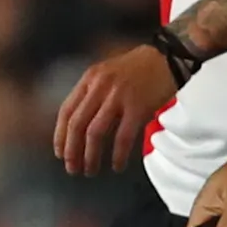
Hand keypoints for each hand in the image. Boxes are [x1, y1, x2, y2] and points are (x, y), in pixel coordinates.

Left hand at [51, 40, 181, 175]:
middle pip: (76, 125)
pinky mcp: (138, 107)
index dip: (60, 136)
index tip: (60, 153)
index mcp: (89, 79)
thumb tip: (80, 127)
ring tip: (91, 170)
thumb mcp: (107, 74)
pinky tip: (117, 165)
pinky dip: (118, 155)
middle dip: (71, 151)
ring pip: (95, 133)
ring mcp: (118, 96)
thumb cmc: (138, 69)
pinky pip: (122, 137)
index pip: (65, 111)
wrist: (167, 57)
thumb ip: (92, 94)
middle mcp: (99, 87)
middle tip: (72, 168)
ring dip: (90, 156)